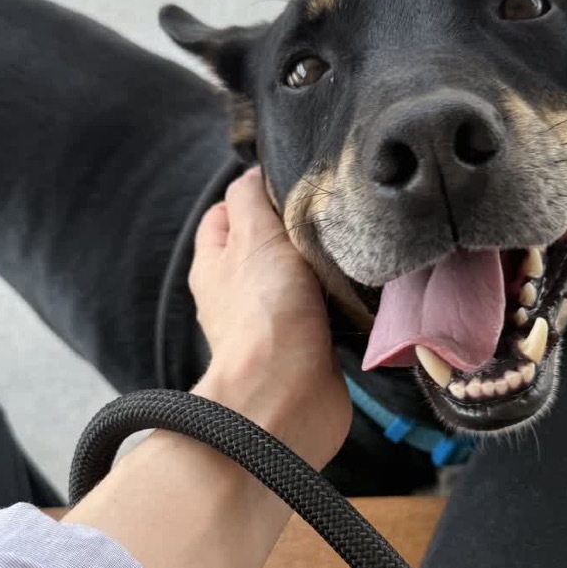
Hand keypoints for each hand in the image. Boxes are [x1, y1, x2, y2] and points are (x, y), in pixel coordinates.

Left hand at [189, 167, 350, 468]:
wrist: (289, 392)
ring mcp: (270, 322)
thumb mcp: (253, 235)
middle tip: (323, 218)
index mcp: (213, 264)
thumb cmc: (265, 314)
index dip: (252, 195)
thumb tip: (252, 175)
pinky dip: (337, 301)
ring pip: (297, 278)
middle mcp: (235, 294)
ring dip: (320, 268)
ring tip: (343, 253)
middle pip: (264, 245)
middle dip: (293, 231)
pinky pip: (322, 311)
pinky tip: (353, 292)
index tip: (289, 186)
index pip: (225, 213)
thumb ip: (250, 199)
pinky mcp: (303, 346)